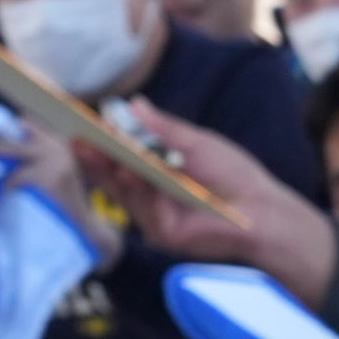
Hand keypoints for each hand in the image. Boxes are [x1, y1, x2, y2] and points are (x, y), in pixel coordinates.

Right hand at [97, 109, 334, 302]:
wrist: (264, 209)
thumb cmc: (234, 175)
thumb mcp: (195, 143)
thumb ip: (163, 128)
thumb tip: (134, 104)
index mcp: (156, 176)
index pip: (120, 160)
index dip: (100, 145)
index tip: (79, 125)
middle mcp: (150, 199)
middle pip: (114, 177)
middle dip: (94, 158)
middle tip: (74, 136)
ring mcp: (154, 218)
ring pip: (124, 193)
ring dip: (108, 170)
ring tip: (91, 146)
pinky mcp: (164, 233)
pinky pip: (143, 208)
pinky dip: (134, 188)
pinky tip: (126, 170)